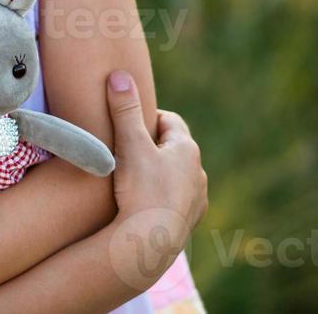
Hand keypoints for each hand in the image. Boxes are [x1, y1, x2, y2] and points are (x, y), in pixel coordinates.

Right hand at [102, 70, 207, 288]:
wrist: (150, 242)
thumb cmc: (140, 189)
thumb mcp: (129, 144)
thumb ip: (124, 108)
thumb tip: (119, 75)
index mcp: (187, 149)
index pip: (168, 121)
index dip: (147, 119)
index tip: (127, 124)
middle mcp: (198, 172)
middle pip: (173, 149)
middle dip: (152, 146)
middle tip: (125, 149)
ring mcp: (196, 198)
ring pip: (176, 176)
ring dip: (159, 173)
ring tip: (133, 178)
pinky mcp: (189, 220)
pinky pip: (176, 200)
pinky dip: (162, 197)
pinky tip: (143, 203)